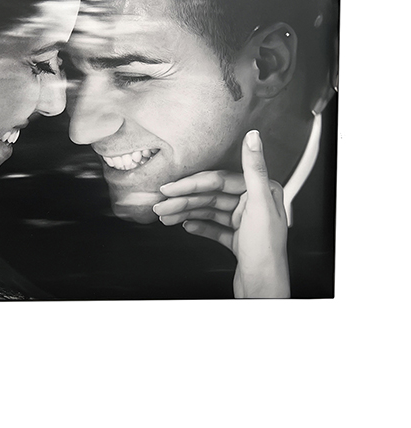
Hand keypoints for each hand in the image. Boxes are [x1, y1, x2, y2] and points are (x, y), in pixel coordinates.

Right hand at [153, 130, 288, 297]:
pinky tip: (185, 225)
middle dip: (184, 200)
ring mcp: (245, 222)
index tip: (171, 186)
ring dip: (186, 213)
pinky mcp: (238, 239)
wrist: (263, 289)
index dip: (192, 183)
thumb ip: (254, 168)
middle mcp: (254, 203)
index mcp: (262, 191)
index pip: (219, 181)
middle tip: (162, 203)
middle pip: (211, 196)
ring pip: (209, 212)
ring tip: (165, 216)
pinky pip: (213, 228)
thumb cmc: (266, 251)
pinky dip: (199, 226)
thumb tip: (253, 138)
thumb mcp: (260, 204)